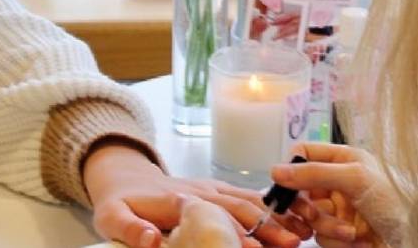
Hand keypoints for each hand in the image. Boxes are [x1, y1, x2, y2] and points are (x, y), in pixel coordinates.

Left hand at [82, 141, 311, 247]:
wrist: (124, 176)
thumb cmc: (120, 201)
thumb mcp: (111, 216)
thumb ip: (130, 228)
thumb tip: (152, 240)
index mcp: (182, 199)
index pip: (217, 216)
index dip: (238, 233)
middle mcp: (204, 192)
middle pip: (244, 208)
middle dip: (271, 226)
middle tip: (295, 243)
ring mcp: (214, 190)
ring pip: (254, 202)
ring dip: (280, 217)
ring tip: (306, 232)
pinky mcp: (220, 193)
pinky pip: (252, 199)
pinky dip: (275, 210)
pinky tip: (296, 221)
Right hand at [271, 143, 405, 247]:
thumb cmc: (398, 201)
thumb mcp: (355, 178)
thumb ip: (314, 172)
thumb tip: (276, 170)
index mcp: (344, 159)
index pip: (303, 154)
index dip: (292, 168)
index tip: (287, 183)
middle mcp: (339, 182)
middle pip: (300, 190)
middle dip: (307, 207)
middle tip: (313, 215)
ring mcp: (339, 209)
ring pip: (309, 218)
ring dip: (328, 228)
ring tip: (352, 232)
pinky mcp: (341, 233)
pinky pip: (321, 237)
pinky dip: (337, 242)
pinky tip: (358, 241)